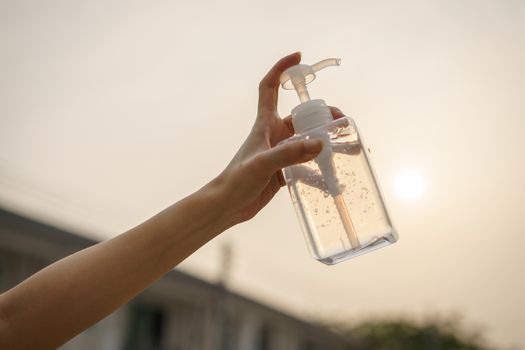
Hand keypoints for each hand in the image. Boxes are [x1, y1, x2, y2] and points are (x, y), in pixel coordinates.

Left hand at [209, 52, 343, 224]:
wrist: (228, 205)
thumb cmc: (237, 180)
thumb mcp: (263, 164)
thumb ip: (289, 154)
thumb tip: (319, 143)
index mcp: (265, 124)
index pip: (271, 87)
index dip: (282, 69)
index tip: (299, 57)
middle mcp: (273, 135)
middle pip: (301, 117)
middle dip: (322, 115)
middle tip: (342, 122)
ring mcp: (279, 153)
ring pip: (307, 141)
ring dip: (325, 142)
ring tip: (347, 147)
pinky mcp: (283, 171)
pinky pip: (306, 165)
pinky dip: (320, 169)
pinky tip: (333, 177)